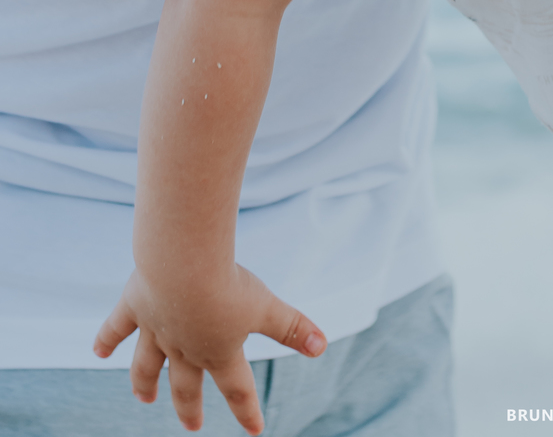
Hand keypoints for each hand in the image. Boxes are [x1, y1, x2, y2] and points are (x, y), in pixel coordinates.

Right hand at [94, 265, 325, 433]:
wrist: (183, 266)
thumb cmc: (228, 286)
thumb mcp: (266, 306)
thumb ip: (292, 327)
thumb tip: (322, 346)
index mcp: (219, 351)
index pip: (237, 388)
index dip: (247, 410)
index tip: (256, 430)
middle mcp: (184, 348)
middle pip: (187, 385)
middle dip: (190, 407)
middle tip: (194, 425)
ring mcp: (156, 330)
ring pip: (147, 364)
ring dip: (145, 382)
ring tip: (144, 397)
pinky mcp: (135, 307)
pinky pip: (117, 328)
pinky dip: (106, 339)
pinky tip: (97, 350)